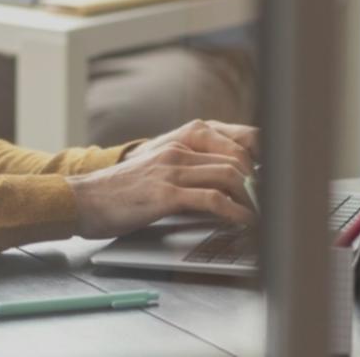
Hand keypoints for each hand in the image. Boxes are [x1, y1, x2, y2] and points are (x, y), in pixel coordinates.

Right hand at [67, 119, 258, 238]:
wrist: (85, 199)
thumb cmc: (124, 188)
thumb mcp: (160, 166)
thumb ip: (192, 165)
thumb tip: (233, 178)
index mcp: (181, 138)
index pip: (238, 138)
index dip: (263, 157)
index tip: (275, 177)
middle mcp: (179, 147)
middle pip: (239, 156)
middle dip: (262, 181)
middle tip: (272, 201)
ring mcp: (172, 168)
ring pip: (230, 174)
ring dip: (253, 198)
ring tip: (261, 215)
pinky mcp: (165, 194)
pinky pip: (213, 199)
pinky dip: (235, 212)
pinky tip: (243, 222)